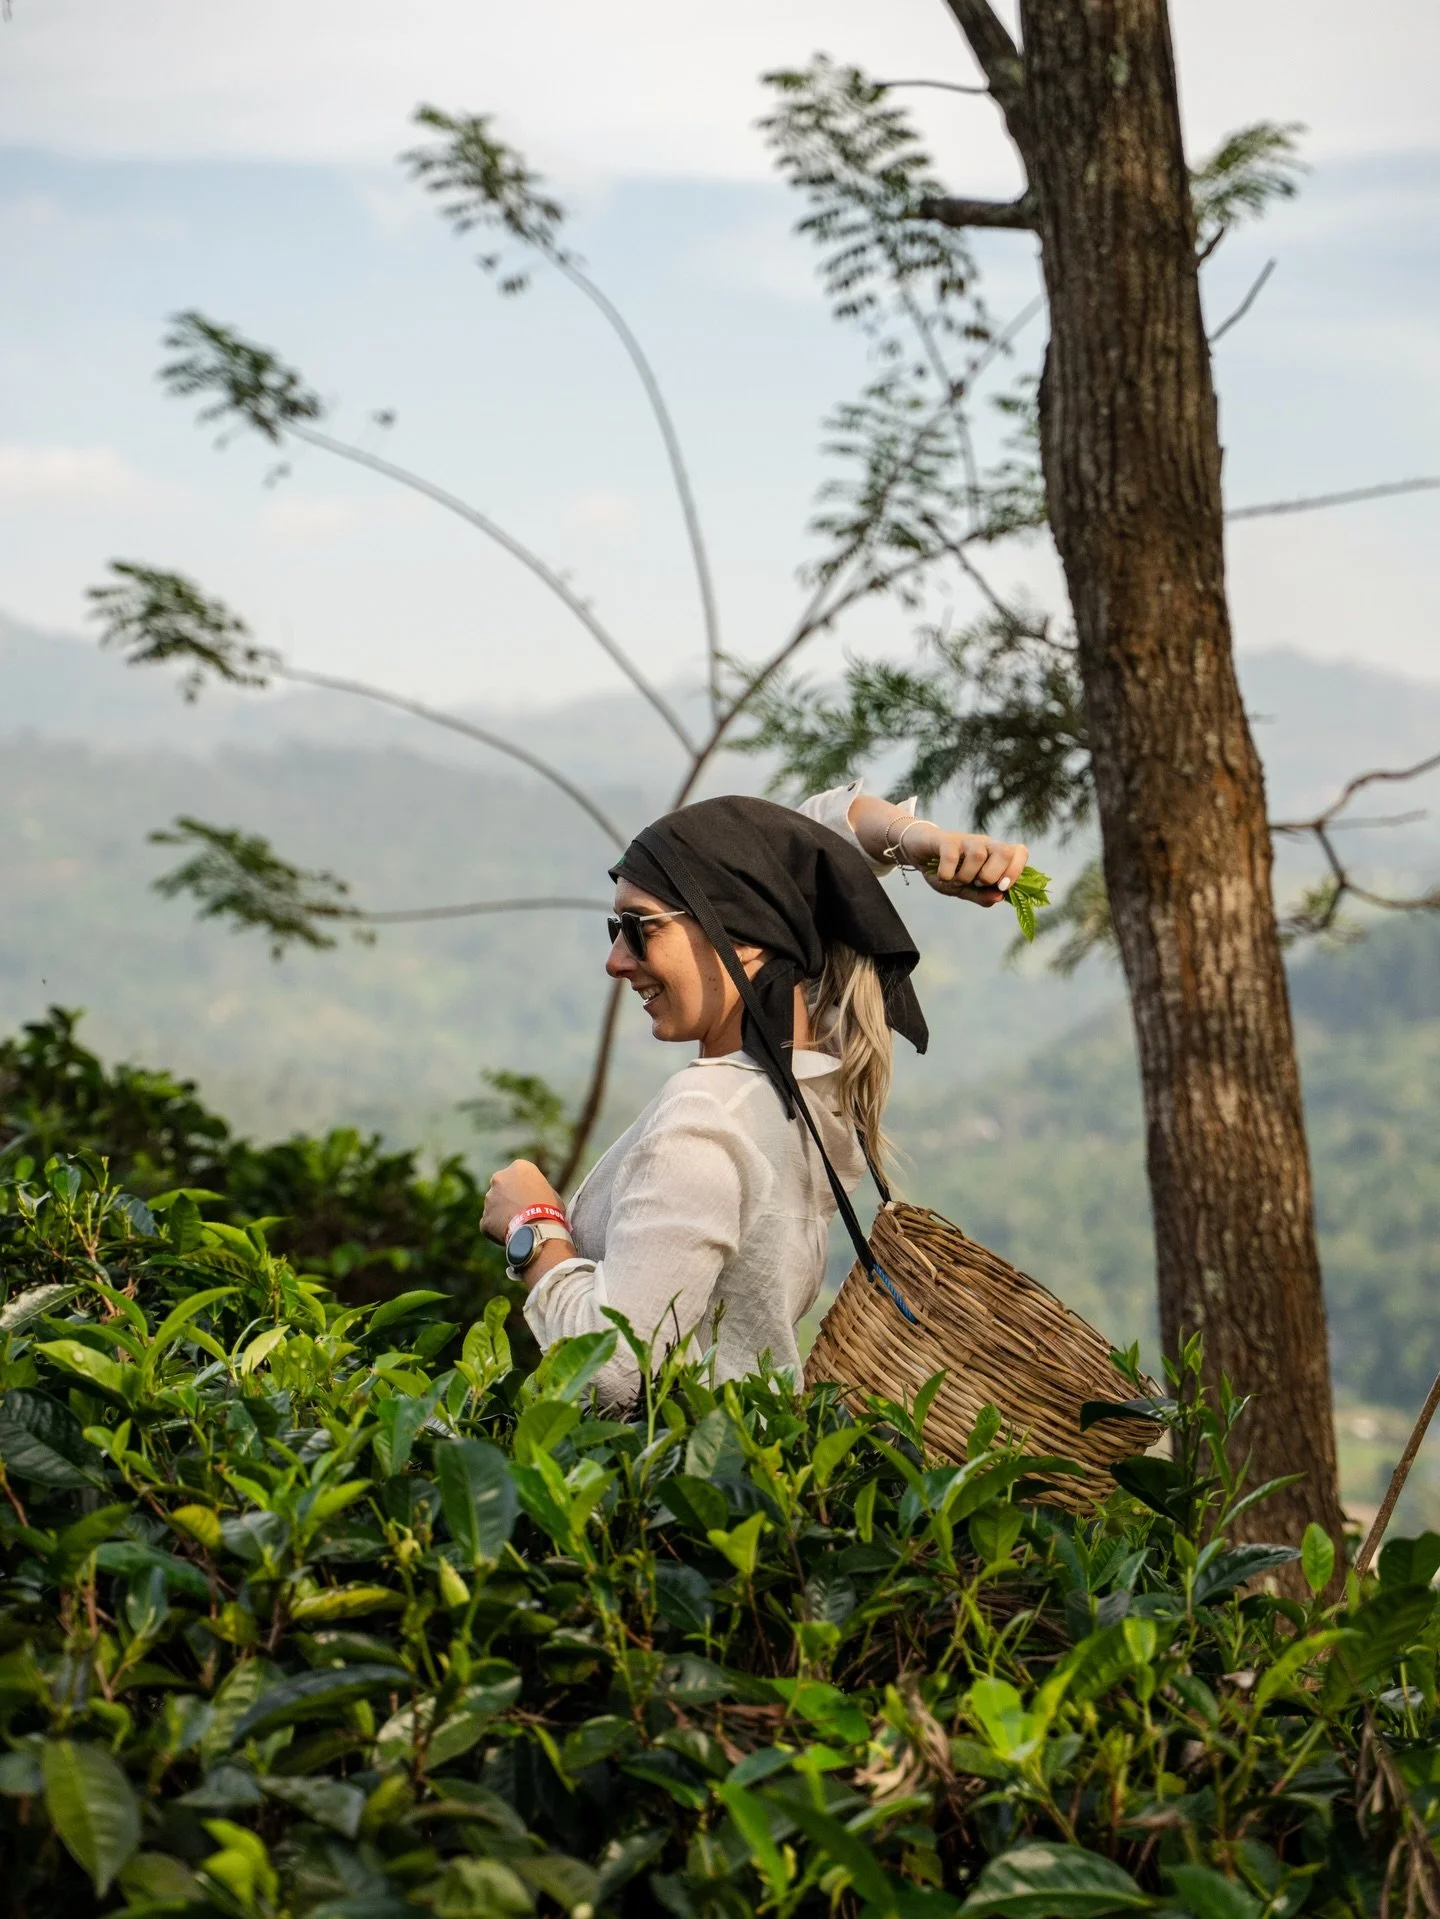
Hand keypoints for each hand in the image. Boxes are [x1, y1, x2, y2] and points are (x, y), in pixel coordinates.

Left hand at [481, 1159, 565, 1243]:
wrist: (538, 1230)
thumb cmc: (550, 1210)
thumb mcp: (549, 1191)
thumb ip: (536, 1189)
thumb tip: (533, 1195)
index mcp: (518, 1167)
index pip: (518, 1174)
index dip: (523, 1187)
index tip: (529, 1198)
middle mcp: (499, 1178)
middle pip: (501, 1187)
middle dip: (508, 1197)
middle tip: (520, 1211)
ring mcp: (489, 1199)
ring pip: (494, 1205)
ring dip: (502, 1213)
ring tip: (518, 1225)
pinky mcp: (484, 1219)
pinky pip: (490, 1223)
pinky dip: (497, 1229)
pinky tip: (511, 1235)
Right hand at [913, 826, 1029, 905]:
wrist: (919, 853)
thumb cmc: (948, 871)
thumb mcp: (965, 890)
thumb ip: (982, 896)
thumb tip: (1000, 898)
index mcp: (995, 855)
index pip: (1019, 852)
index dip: (1016, 871)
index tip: (1001, 887)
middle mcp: (985, 844)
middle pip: (1004, 852)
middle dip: (991, 876)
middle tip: (975, 883)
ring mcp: (965, 840)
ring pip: (978, 855)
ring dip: (966, 876)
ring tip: (956, 880)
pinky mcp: (945, 839)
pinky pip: (951, 856)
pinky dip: (947, 872)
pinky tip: (942, 876)